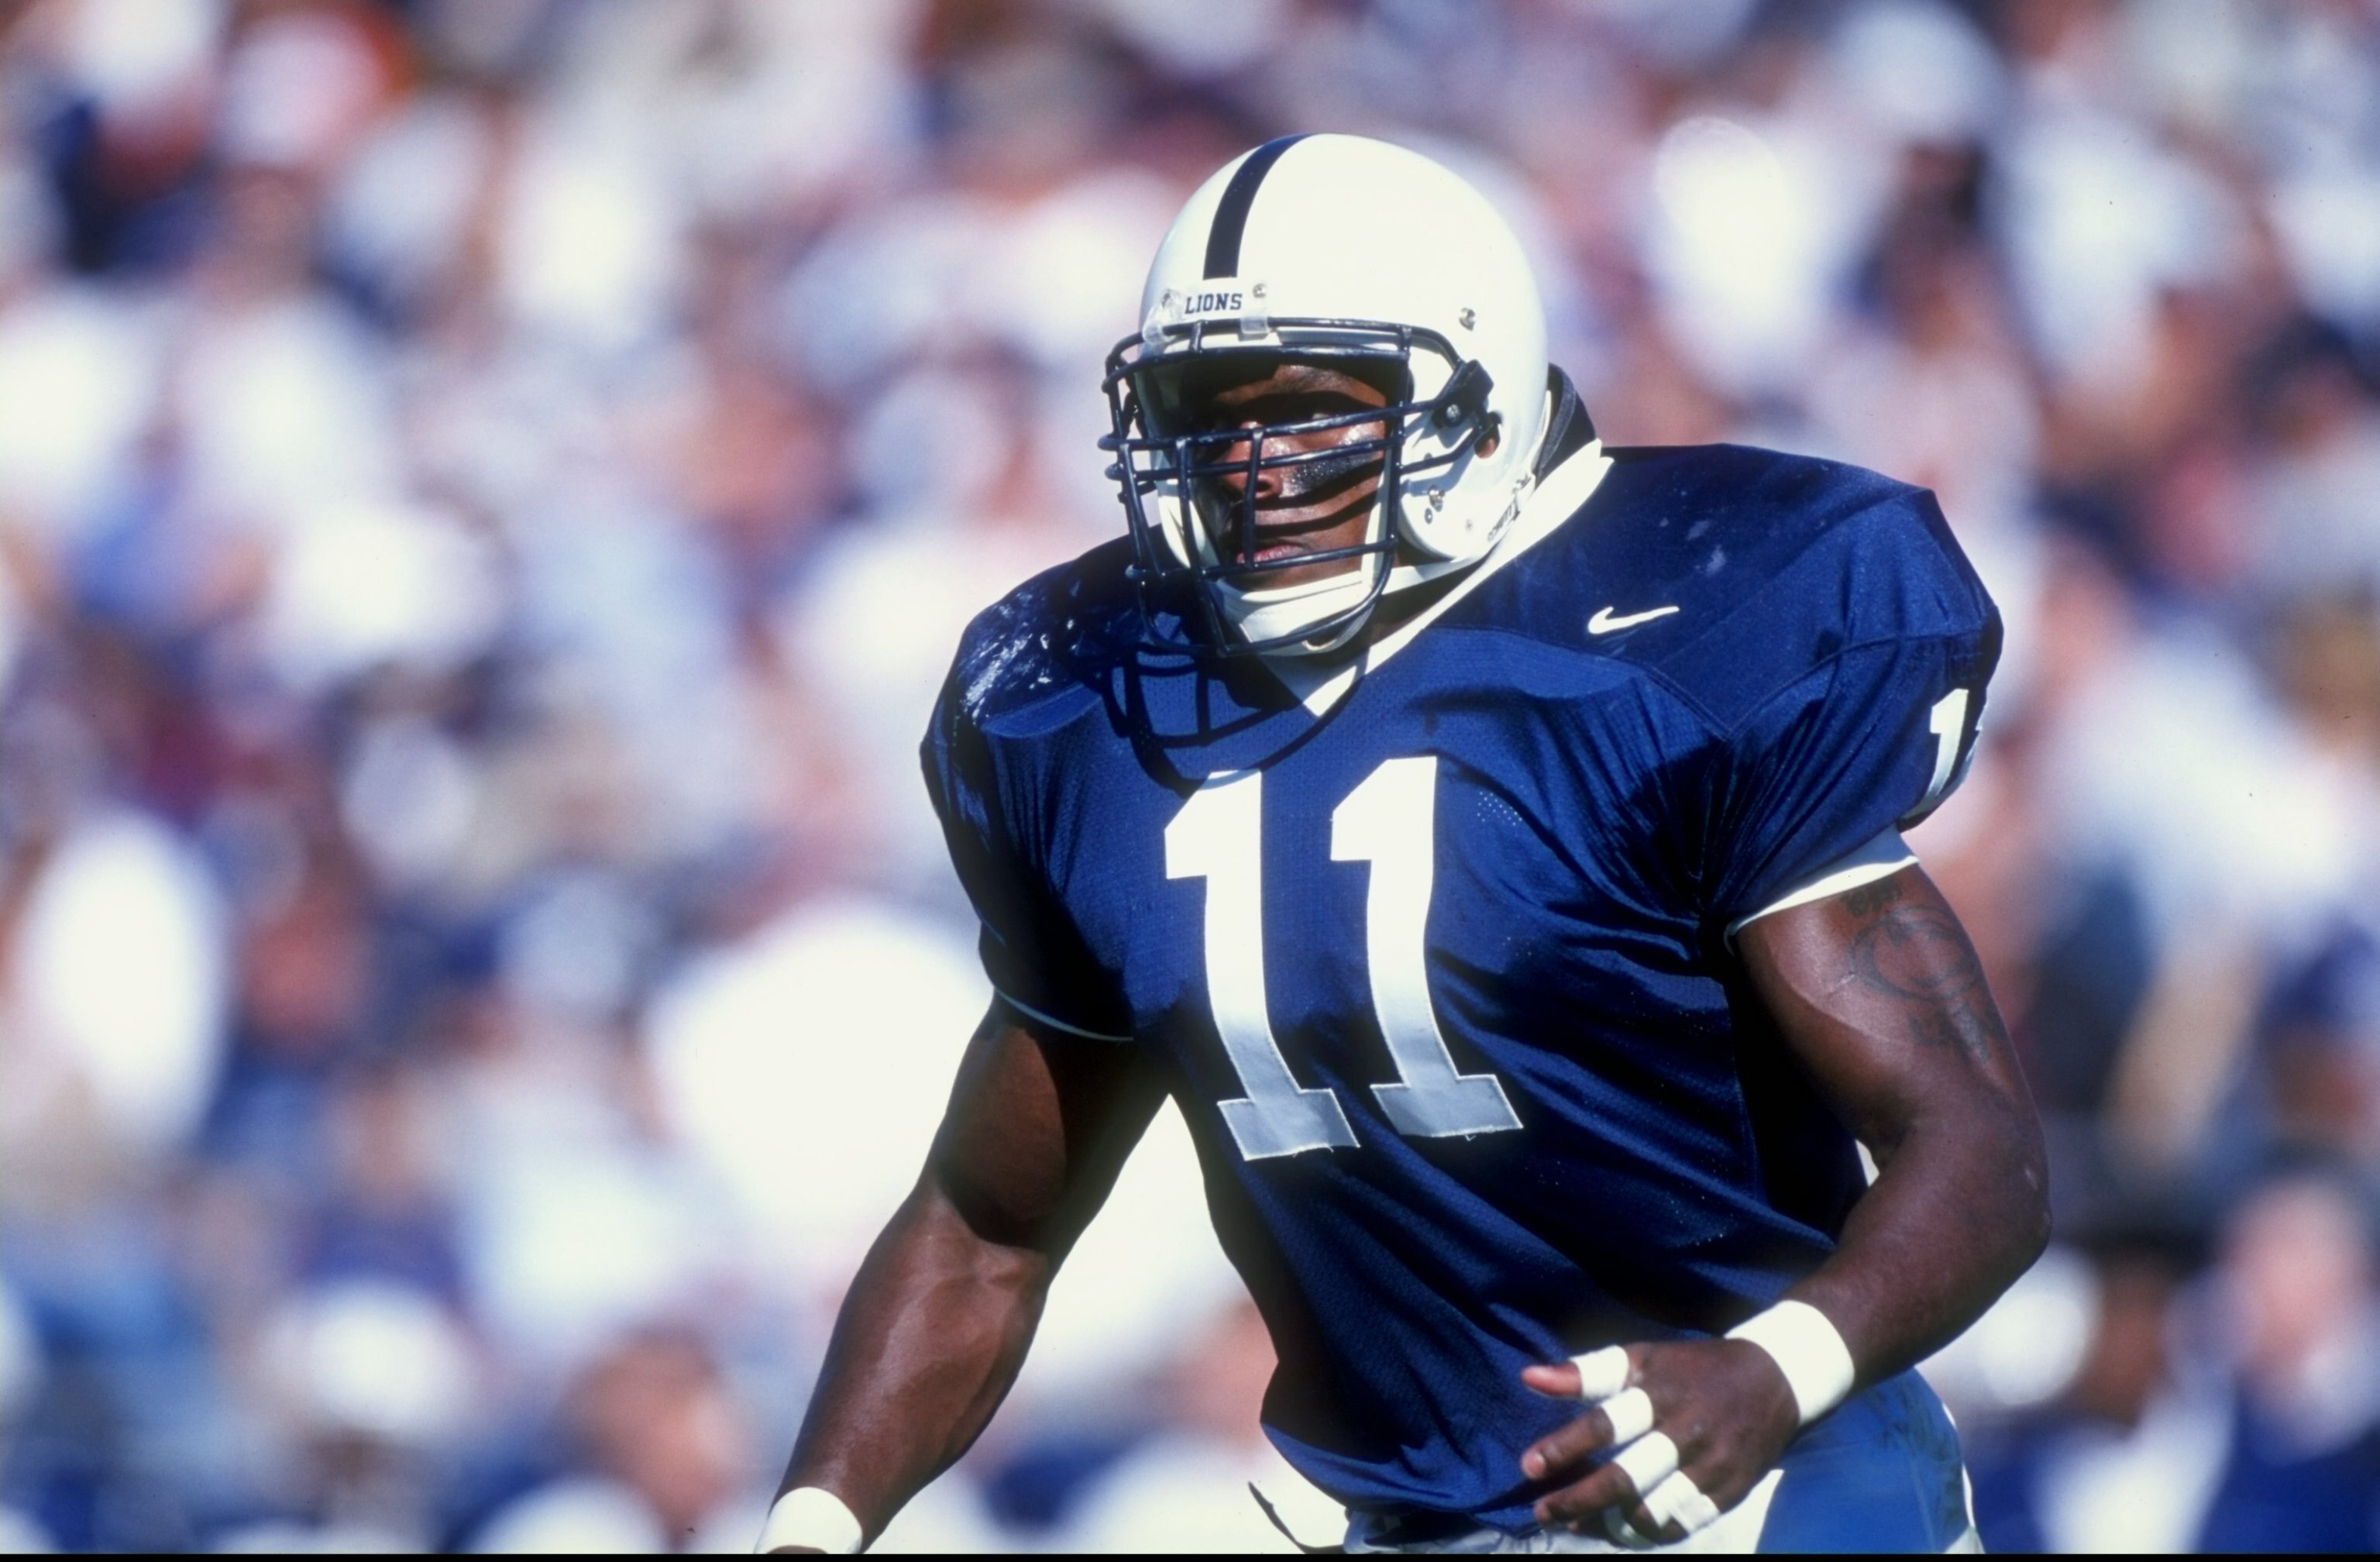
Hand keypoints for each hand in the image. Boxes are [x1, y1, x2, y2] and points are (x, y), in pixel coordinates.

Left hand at [1518, 1339, 1797, 1541]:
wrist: (1775, 1379)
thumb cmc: (1693, 1368)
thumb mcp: (1644, 1357)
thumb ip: (1588, 1372)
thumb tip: (1529, 1377)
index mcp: (1663, 1392)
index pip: (1608, 1423)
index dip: (1565, 1445)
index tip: (1529, 1466)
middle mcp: (1688, 1432)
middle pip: (1627, 1477)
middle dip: (1579, 1499)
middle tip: (1543, 1510)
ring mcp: (1713, 1467)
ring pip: (1652, 1511)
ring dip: (1607, 1524)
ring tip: (1573, 1524)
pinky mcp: (1730, 1492)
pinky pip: (1681, 1524)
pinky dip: (1645, 1533)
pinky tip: (1616, 1529)